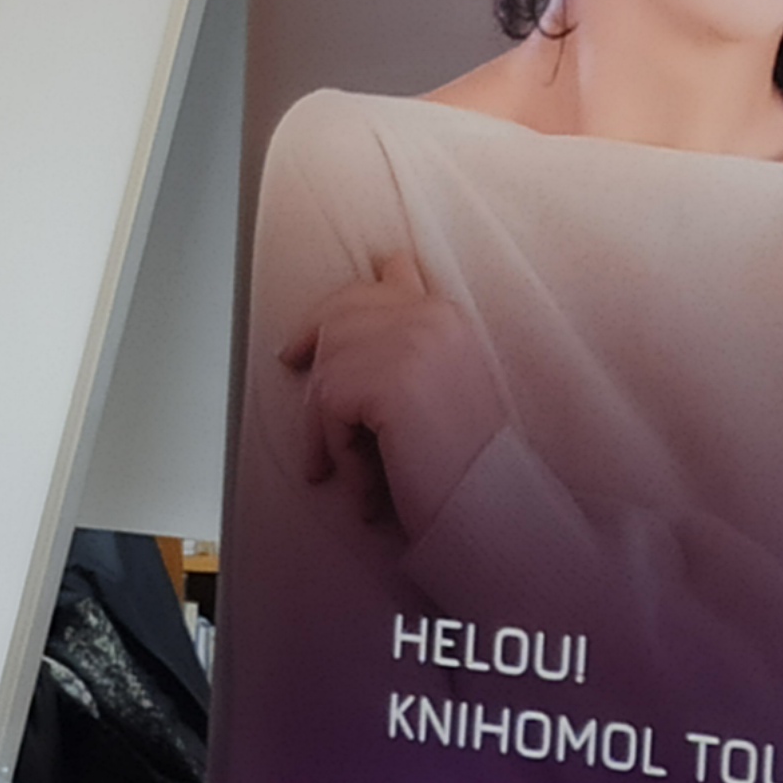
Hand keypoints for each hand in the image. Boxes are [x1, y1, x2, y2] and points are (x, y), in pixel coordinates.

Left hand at [283, 254, 507, 536]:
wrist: (495, 503)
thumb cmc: (466, 459)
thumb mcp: (439, 386)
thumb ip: (402, 349)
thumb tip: (334, 330)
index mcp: (447, 314)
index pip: (386, 278)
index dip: (340, 305)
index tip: (306, 337)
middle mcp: (429, 316)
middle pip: (341, 314)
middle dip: (310, 344)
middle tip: (288, 366)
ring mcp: (408, 342)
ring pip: (328, 372)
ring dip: (327, 426)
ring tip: (339, 468)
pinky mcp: (384, 380)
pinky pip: (327, 411)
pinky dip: (339, 454)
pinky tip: (365, 488)